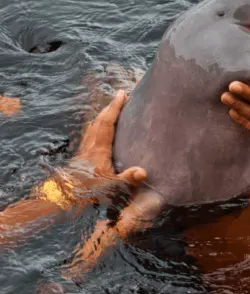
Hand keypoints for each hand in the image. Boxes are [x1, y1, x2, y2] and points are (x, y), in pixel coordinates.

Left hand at [51, 91, 146, 208]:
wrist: (62, 198)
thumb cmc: (87, 192)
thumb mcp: (110, 187)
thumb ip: (127, 179)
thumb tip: (143, 172)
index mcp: (99, 149)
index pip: (107, 123)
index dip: (115, 108)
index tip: (122, 94)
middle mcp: (90, 146)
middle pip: (99, 121)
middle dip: (110, 107)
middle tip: (120, 97)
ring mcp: (84, 150)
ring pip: (92, 126)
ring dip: (102, 115)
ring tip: (112, 109)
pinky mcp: (81, 156)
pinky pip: (90, 133)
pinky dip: (97, 125)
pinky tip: (100, 129)